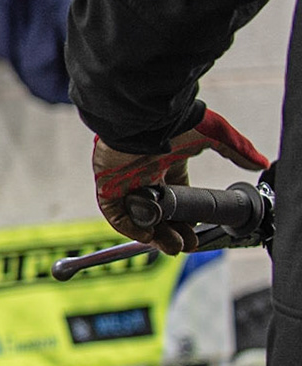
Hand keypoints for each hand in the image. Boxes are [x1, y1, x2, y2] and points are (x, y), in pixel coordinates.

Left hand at [92, 108, 268, 252]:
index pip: (177, 201)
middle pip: (159, 215)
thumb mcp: (212, 134)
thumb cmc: (172, 122)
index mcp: (167, 166)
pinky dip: (131, 227)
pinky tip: (148, 236)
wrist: (140, 118)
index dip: (186, 220)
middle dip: (174, 233)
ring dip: (156, 236)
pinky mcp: (107, 187)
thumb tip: (259, 162)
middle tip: (187, 245)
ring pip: (139, 219)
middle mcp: (146, 177)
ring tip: (173, 247)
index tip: (197, 233)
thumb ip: (235, 150)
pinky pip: (116, 214)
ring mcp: (125, 183)